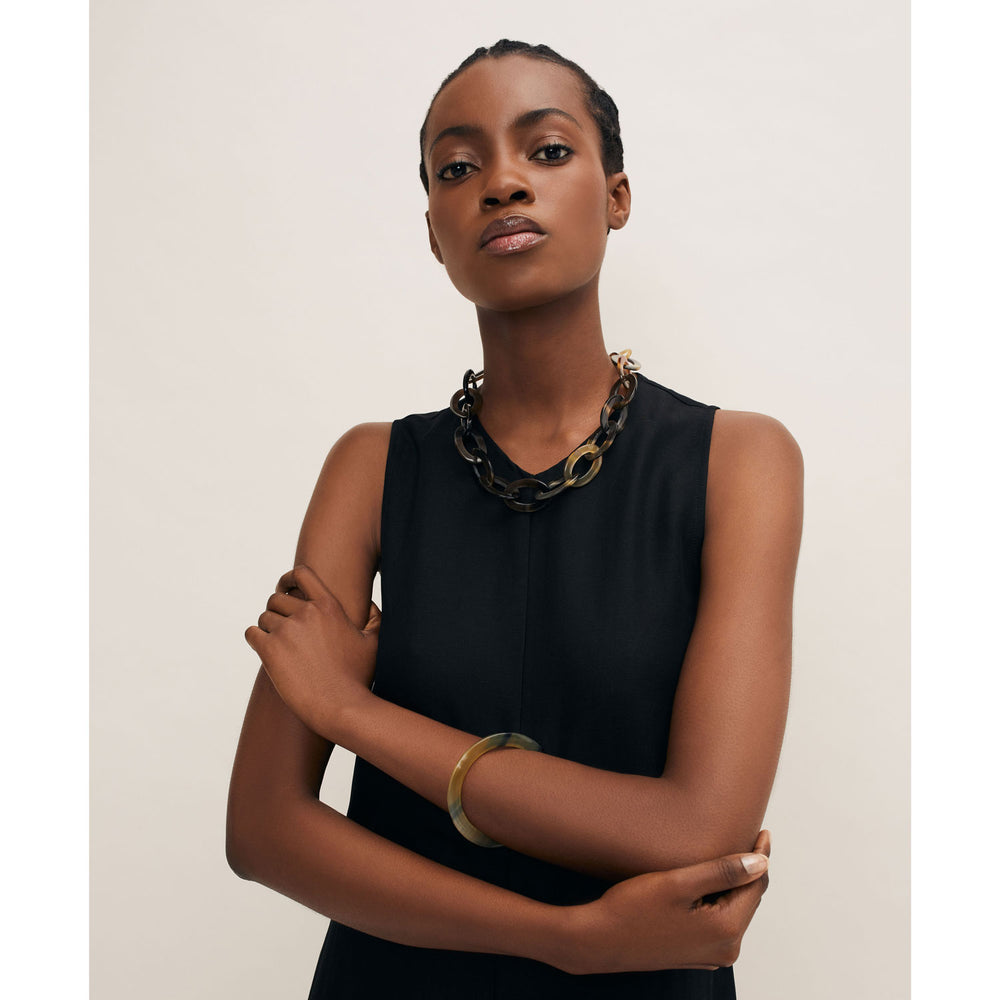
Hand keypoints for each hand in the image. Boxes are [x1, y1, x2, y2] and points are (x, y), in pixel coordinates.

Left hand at [244, 564, 380, 739]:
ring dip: (267, 628)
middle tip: (283, 630)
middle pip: (276, 599)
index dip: (288, 578)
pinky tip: (265, 650)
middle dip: (277, 612)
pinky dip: (255, 639)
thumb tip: (369, 605)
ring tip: (279, 645)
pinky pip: (252, 633)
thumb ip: (373, 618)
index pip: (301, 574)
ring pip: (264, 617)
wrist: (340, 706)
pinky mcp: (270, 649)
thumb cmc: (358, 677)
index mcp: (329, 606)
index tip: (284, 588)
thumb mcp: (373, 642)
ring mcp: (287, 630)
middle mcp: (306, 613)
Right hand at [562, 830, 771, 974]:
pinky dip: (717, 901)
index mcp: (726, 930)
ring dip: (731, 885)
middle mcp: (725, 949)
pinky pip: (718, 922)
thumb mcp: (679, 883)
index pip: (755, 885)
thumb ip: (723, 872)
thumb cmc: (632, 909)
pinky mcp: (696, 955)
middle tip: (746, 837)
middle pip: (747, 899)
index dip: (760, 855)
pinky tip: (704, 884)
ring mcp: (711, 955)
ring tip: (725, 856)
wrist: (598, 940)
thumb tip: (761, 862)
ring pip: (733, 910)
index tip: (762, 831)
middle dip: (747, 870)